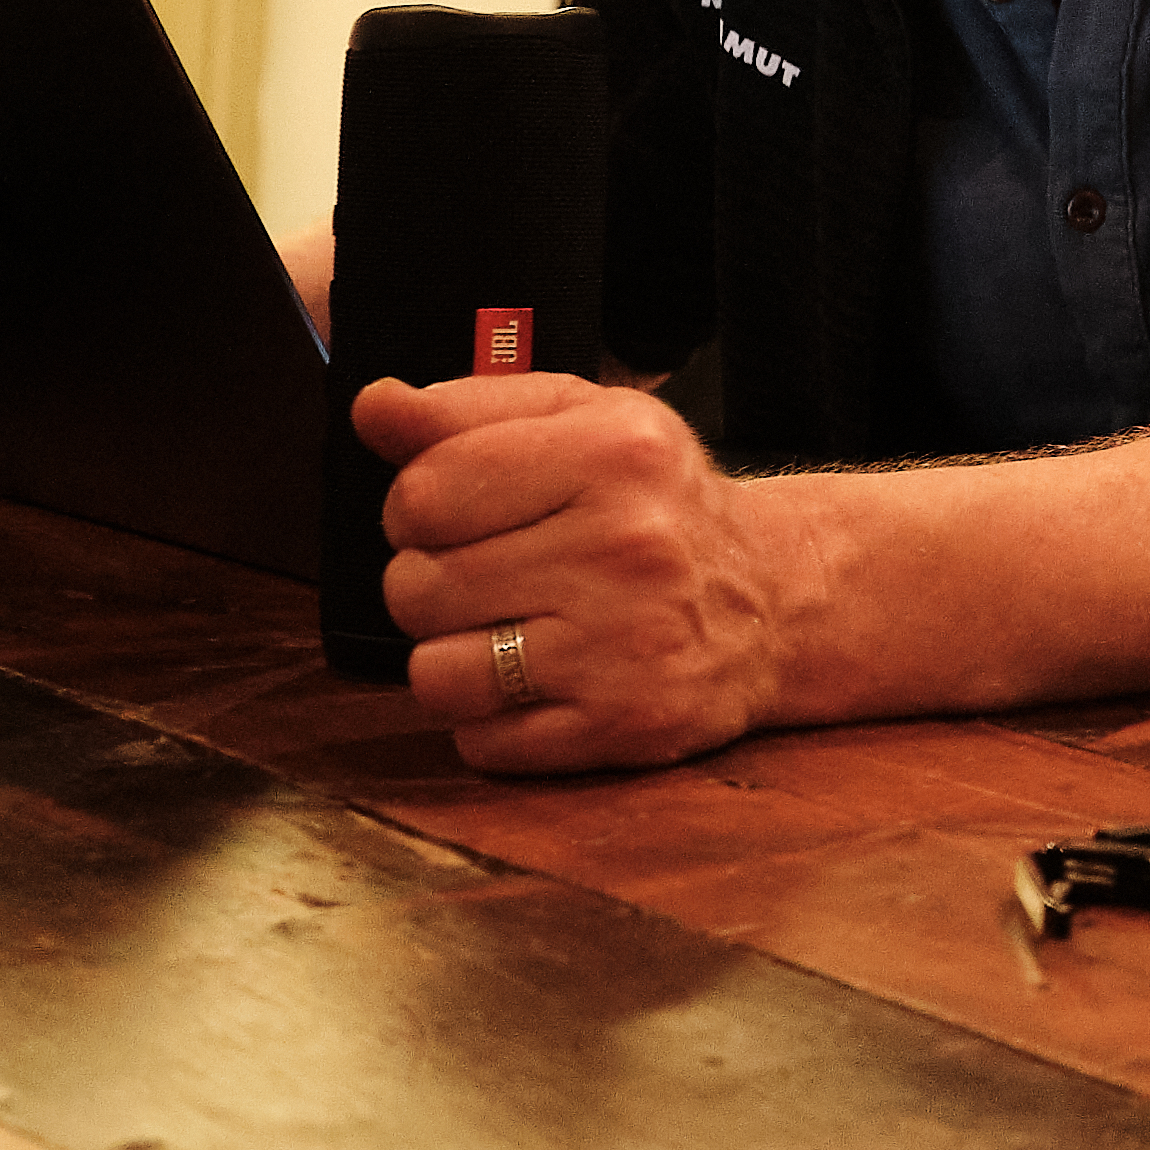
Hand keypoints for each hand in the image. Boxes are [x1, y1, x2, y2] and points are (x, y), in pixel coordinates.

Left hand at [360, 372, 809, 773]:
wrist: (775, 597)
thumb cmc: (656, 503)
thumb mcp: (582, 422)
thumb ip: (468, 411)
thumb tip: (374, 407)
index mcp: (614, 452)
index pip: (423, 493)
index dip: (420, 510)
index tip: (465, 515)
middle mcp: (627, 546)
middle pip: (417, 588)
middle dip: (436, 587)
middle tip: (499, 577)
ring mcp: (627, 644)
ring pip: (436, 675)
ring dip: (457, 661)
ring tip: (514, 634)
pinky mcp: (625, 724)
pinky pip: (483, 742)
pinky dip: (497, 722)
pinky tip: (547, 682)